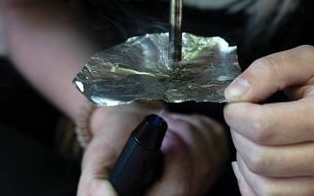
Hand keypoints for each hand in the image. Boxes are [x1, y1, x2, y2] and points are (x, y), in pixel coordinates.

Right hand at [77, 102, 228, 195]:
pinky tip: (182, 126)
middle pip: (199, 169)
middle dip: (182, 137)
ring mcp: (202, 180)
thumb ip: (95, 186)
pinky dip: (200, 124)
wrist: (130, 123)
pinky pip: (217, 139)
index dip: (178, 159)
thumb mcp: (96, 163)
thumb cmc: (112, 145)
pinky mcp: (216, 160)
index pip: (180, 188)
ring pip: (210, 152)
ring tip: (169, 126)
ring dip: (188, 128)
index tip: (166, 136)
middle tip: (163, 124)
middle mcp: (182, 195)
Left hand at [224, 45, 313, 194]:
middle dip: (238, 135)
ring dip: (244, 160)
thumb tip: (234, 94)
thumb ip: (268, 69)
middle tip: (243, 117)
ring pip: (263, 187)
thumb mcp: (306, 58)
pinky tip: (256, 160)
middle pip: (260, 159)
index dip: (236, 114)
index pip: (264, 127)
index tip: (236, 102)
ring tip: (252, 137)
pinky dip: (252, 182)